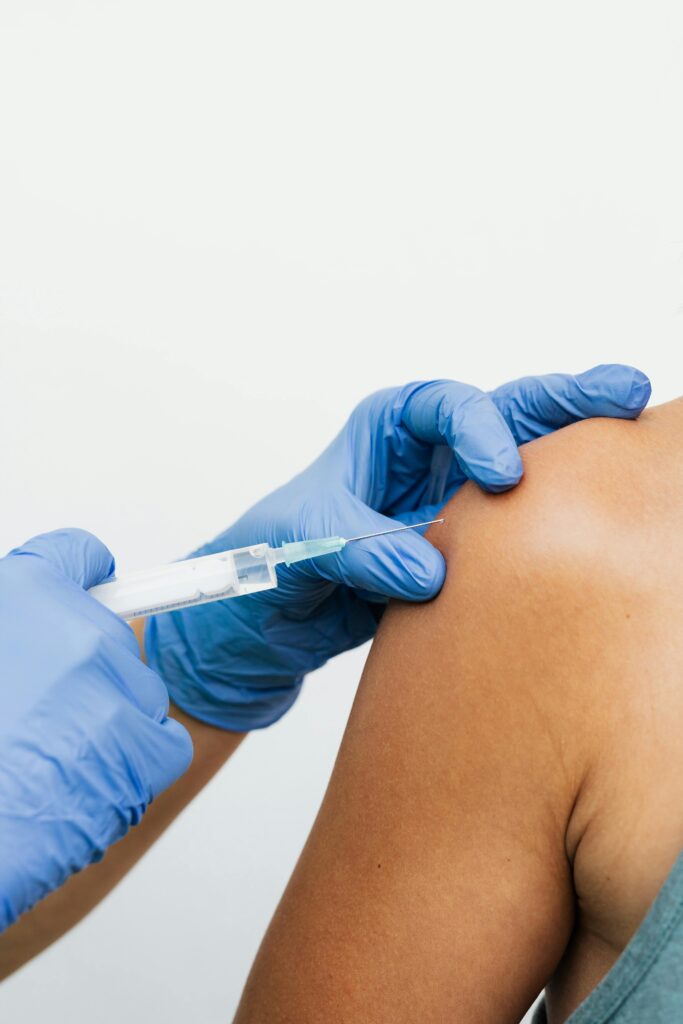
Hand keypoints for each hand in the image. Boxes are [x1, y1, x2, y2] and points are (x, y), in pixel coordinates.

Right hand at [0, 529, 192, 931]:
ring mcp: (119, 686)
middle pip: (109, 634)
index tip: (92, 584)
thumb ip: (15, 629)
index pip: (74, 555)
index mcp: (23, 596)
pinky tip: (88, 785)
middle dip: (87, 670)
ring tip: (54, 761)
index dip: (81, 575)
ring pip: (137, 690)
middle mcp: (80, 630)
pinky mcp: (149, 743)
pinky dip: (137, 763)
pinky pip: (164, 740)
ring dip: (109, 721)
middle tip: (44, 717)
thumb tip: (41, 626)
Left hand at [145, 364, 649, 729]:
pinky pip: (517, 535)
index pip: (443, 408)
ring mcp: (450, 506)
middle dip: (562, 401)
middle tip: (624, 392)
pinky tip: (602, 522)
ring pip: (526, 468)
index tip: (501, 478)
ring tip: (636, 434)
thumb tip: (431, 571)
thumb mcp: (295, 548)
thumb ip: (357, 551)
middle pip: (504, 416)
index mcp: (383, 433)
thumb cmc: (259, 568)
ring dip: (577, 453)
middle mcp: (425, 461)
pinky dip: (559, 525)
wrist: (257, 632)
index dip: (480, 430)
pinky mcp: (463, 554)